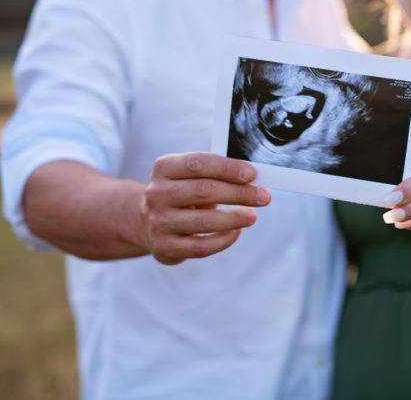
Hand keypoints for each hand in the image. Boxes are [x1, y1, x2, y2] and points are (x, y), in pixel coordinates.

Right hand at [141, 152, 270, 264]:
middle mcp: (157, 194)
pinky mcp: (164, 247)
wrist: (146, 221)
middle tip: (264, 196)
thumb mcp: (188, 176)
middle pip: (204, 191)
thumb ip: (214, 174)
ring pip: (204, 221)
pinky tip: (236, 232)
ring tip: (252, 216)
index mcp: (163, 168)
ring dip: (235, 218)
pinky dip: (223, 240)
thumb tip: (252, 181)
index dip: (227, 168)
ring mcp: (159, 222)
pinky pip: (200, 246)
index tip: (252, 175)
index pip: (198, 163)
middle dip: (239, 193)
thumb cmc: (181, 193)